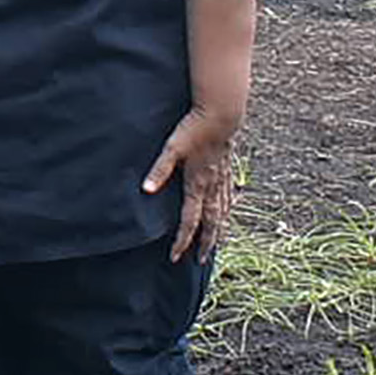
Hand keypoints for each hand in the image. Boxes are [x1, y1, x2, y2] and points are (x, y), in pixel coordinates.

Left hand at [140, 105, 242, 260]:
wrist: (222, 113)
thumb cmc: (195, 128)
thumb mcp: (172, 148)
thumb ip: (160, 169)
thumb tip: (147, 190)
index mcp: (197, 184)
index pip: (189, 220)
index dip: (182, 240)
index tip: (176, 257)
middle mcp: (212, 186)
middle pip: (211, 222)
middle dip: (205, 243)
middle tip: (200, 261)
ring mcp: (222, 178)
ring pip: (222, 212)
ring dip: (218, 230)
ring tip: (216, 244)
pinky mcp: (227, 169)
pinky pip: (228, 196)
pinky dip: (227, 210)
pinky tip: (227, 212)